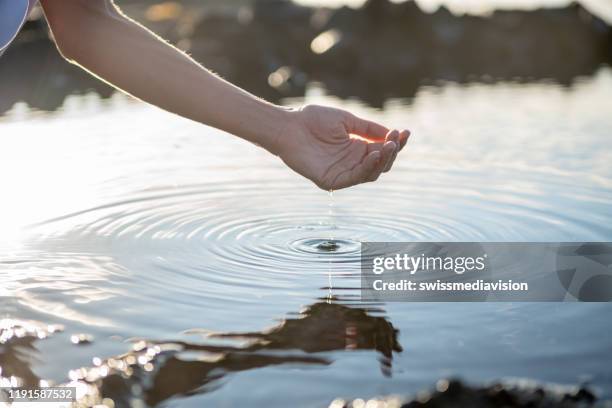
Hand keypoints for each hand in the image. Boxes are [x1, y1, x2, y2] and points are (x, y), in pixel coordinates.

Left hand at [276, 105, 409, 189]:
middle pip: (381, 163)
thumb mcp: (347, 120)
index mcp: (357, 148)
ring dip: (382, 160)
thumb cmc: (314, 120)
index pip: (383, 149)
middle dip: (392, 151)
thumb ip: (368, 129)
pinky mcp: (331, 181)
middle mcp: (352, 162)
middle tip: (395, 139)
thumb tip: (392, 133)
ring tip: (387, 146)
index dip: (396, 142)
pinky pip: (354, 178)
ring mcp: (342, 173)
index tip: (405, 132)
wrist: (289, 126)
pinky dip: (367, 168)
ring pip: (371, 173)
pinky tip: (373, 154)